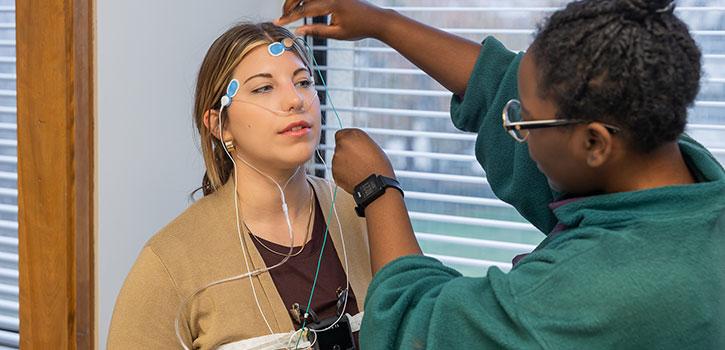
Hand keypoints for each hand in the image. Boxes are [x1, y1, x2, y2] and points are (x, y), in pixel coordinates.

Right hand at [275, 0, 393, 39]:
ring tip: (289, 13)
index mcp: (332, 3)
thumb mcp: (338, 34)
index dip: (289, 16)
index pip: (305, 9)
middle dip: (289, 5)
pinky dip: (306, 0)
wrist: (376, 19)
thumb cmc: (360, 28)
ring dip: (296, 1)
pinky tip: (300, 7)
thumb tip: (298, 31)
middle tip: (281, 16)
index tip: (278, 22)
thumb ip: (317, 31)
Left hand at [332, 128, 394, 193]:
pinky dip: (343, 173)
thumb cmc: (379, 166)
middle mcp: (342, 144)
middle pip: (339, 146)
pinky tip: (355, 176)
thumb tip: (353, 145)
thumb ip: (359, 143)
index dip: (348, 141)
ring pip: (338, 159)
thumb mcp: (373, 147)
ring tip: (359, 170)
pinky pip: (337, 171)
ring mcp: (336, 158)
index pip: (342, 133)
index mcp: (353, 135)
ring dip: (344, 163)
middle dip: (346, 152)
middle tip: (358, 160)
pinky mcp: (334, 172)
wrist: (376, 185)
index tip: (353, 147)